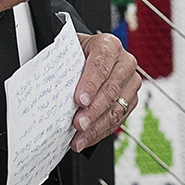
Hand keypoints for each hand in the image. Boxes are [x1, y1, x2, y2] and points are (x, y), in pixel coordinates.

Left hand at [71, 33, 140, 151]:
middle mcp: (125, 63)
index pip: (100, 66)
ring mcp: (131, 82)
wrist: (88, 53)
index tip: (79, 100)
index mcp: (109, 45)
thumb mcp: (69, 51)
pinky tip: (86, 138)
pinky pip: (118, 119)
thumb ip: (65, 66)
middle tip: (78, 124)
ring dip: (97, 126)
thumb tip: (53, 88)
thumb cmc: (77, 52)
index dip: (90, 85)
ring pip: (117, 108)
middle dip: (93, 111)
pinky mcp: (131, 100)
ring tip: (80, 137)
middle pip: (110, 90)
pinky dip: (101, 131)